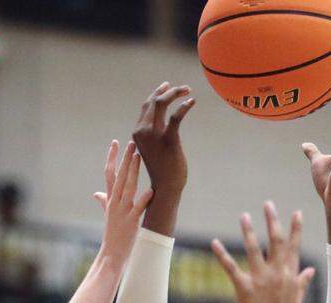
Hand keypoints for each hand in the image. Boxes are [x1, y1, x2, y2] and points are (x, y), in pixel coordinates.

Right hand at [93, 140, 152, 264]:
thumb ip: (104, 202)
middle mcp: (115, 203)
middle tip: (131, 143)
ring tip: (139, 157)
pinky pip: (138, 208)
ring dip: (133, 171)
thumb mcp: (108, 215)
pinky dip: (144, 199)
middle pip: (118, 176)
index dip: (112, 158)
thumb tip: (96, 193)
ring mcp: (122, 212)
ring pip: (127, 187)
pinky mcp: (131, 222)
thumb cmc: (113, 235)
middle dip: (124, 159)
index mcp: (110, 200)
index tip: (115, 143)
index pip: (109, 174)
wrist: (112, 255)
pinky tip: (151, 190)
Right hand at [132, 82, 194, 196]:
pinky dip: (184, 106)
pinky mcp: (168, 139)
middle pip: (154, 101)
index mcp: (138, 132)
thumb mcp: (153, 149)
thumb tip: (163, 123)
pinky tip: (192, 101)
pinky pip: (176, 116)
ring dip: (175, 93)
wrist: (165, 187)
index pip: (146, 106)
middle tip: (183, 87)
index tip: (167, 87)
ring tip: (188, 90)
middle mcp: (143, 131)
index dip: (157, 93)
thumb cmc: (163, 170)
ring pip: (162, 103)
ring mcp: (154, 135)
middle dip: (168, 90)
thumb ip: (153, 135)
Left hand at [212, 203, 314, 302]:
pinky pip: (232, 267)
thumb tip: (311, 270)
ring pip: (254, 249)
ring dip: (249, 231)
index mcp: (290, 275)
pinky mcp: (245, 288)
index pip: (294, 247)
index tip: (296, 212)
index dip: (295, 229)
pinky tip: (214, 242)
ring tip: (244, 216)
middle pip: (276, 241)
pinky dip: (222, 254)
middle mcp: (277, 274)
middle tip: (268, 204)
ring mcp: (261, 280)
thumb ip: (303, 282)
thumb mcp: (297, 300)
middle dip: (272, 221)